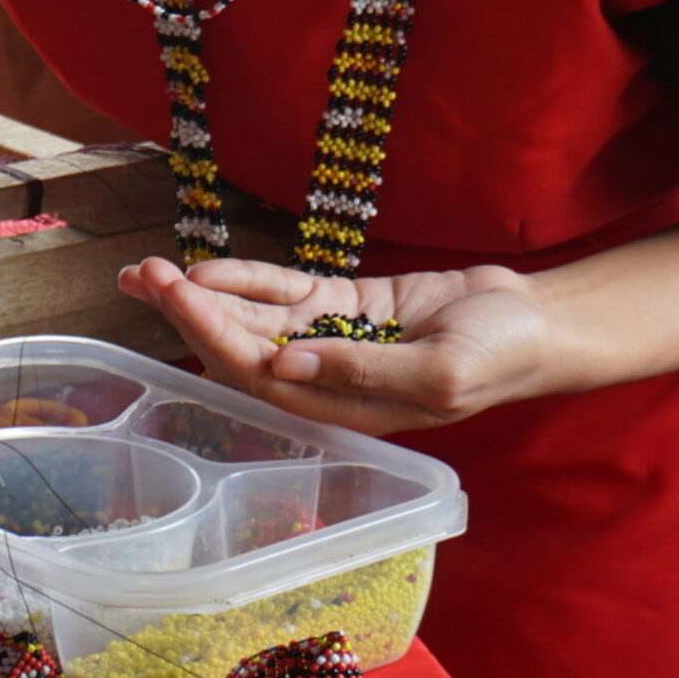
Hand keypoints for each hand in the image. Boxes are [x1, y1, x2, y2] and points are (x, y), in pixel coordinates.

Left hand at [118, 256, 551, 435]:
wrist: (537, 322)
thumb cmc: (500, 357)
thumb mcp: (441, 371)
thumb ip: (363, 370)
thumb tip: (286, 365)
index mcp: (344, 409)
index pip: (260, 377)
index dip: (215, 337)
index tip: (179, 296)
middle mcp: (324, 379)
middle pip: (241, 349)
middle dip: (189, 314)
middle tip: (141, 277)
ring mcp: (329, 340)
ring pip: (252, 319)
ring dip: (202, 295)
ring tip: (148, 271)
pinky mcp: (342, 305)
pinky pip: (284, 294)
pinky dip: (248, 279)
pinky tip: (208, 267)